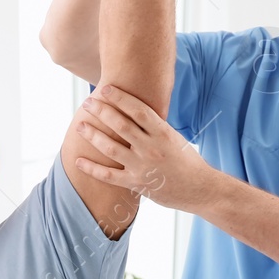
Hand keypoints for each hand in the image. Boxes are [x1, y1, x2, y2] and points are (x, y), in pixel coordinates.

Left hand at [72, 86, 214, 211]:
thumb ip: (154, 127)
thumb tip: (133, 111)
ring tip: (80, 126)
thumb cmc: (187, 160)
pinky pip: (109, 176)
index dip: (120, 98)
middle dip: (101, 111)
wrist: (200, 189)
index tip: (106, 89)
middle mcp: (151, 148)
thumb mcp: (174, 138)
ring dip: (92, 135)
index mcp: (163, 133)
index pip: (138, 110)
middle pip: (120, 125)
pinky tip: (78, 160)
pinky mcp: (136, 184)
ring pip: (110, 147)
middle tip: (88, 102)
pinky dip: (92, 169)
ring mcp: (142, 166)